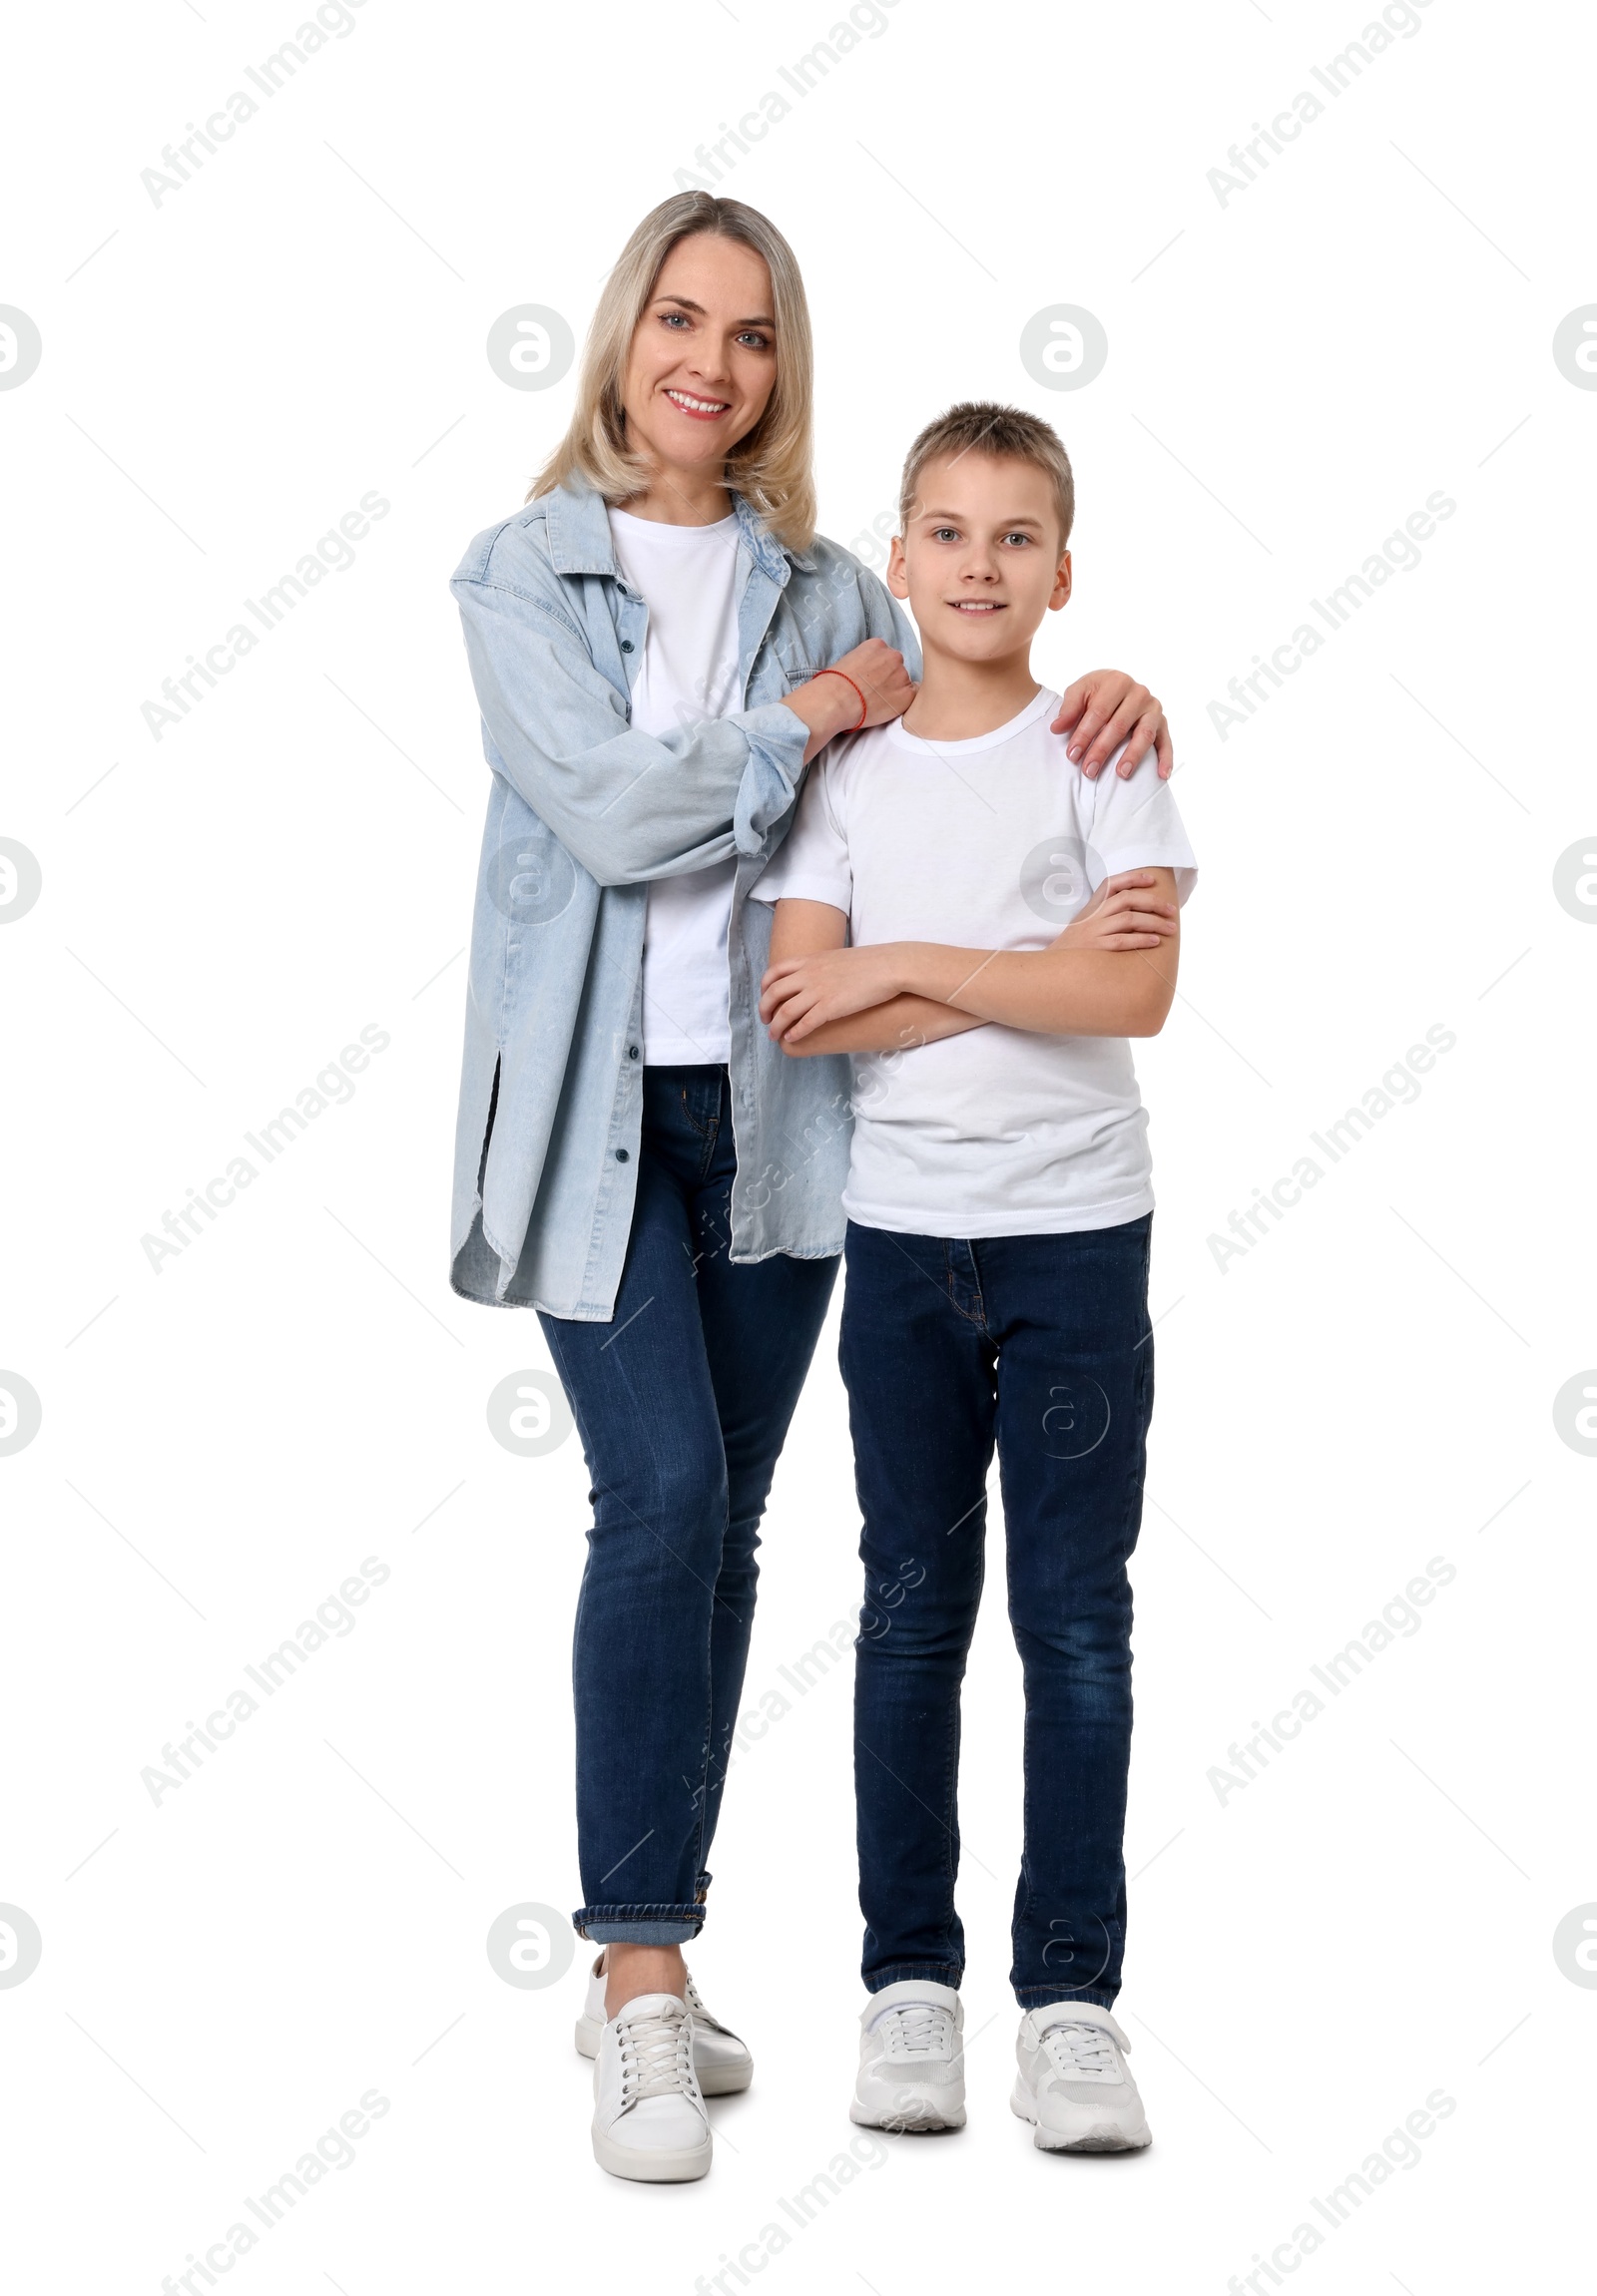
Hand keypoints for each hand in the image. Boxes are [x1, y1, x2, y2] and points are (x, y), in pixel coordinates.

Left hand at [759, 942, 907, 1043]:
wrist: (889, 966)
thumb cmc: (870, 962)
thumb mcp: (837, 957)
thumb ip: (822, 966)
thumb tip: (819, 975)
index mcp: (809, 960)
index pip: (774, 972)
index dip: (764, 988)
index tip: (766, 999)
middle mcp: (809, 974)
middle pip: (773, 993)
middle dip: (764, 1010)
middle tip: (766, 1021)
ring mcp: (818, 991)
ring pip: (785, 1011)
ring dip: (776, 1026)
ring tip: (774, 1036)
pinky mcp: (831, 1007)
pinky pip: (805, 1023)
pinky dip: (795, 1033)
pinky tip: (792, 1038)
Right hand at [786, 639, 915, 762]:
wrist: (836, 699)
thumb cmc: (835, 684)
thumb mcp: (849, 660)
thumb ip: (866, 661)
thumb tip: (870, 673)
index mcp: (878, 645)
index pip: (887, 655)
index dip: (880, 670)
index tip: (871, 680)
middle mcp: (893, 656)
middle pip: (897, 667)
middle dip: (889, 678)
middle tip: (875, 692)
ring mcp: (902, 675)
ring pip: (905, 682)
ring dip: (896, 691)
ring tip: (877, 701)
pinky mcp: (907, 694)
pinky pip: (913, 696)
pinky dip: (903, 702)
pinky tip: (888, 706)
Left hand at [1052, 672, 1171, 779]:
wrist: (1117, 687)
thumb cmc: (1096, 693)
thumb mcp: (1079, 692)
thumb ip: (1069, 708)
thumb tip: (1056, 728)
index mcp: (1117, 682)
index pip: (1099, 712)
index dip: (1084, 734)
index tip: (1071, 755)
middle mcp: (1139, 693)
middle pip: (1119, 725)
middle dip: (1102, 750)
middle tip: (1088, 771)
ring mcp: (1153, 708)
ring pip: (1144, 734)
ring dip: (1133, 756)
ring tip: (1121, 774)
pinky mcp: (1163, 723)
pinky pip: (1166, 742)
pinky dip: (1166, 759)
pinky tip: (1161, 776)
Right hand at [1058, 870, 1178, 952]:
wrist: (1049, 972)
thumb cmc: (1072, 951)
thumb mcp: (1082, 926)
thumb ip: (1102, 916)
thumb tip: (1134, 913)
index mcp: (1090, 909)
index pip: (1111, 883)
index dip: (1132, 878)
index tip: (1152, 880)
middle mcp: (1091, 917)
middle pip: (1127, 899)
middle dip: (1154, 902)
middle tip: (1172, 911)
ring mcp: (1092, 933)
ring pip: (1129, 919)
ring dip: (1154, 922)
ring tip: (1171, 928)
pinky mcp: (1095, 951)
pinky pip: (1122, 941)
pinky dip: (1141, 940)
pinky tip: (1155, 941)